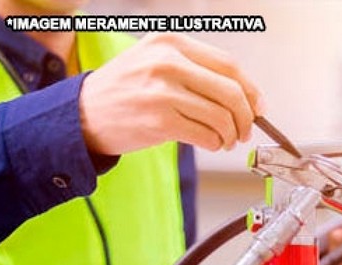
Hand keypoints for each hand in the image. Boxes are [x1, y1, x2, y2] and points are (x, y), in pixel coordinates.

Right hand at [79, 33, 263, 153]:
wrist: (83, 114)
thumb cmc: (124, 91)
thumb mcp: (155, 63)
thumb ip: (194, 71)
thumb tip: (240, 95)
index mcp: (171, 43)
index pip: (229, 66)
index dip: (251, 90)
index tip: (259, 108)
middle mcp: (168, 62)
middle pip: (231, 91)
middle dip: (246, 117)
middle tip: (244, 132)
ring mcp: (163, 91)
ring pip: (221, 117)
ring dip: (230, 135)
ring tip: (225, 141)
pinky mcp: (159, 120)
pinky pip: (205, 135)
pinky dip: (215, 144)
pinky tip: (210, 144)